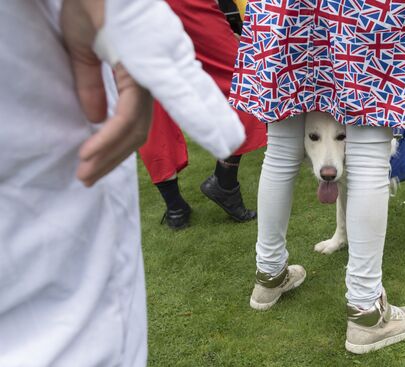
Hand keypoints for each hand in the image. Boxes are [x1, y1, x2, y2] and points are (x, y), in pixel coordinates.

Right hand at [61, 0, 152, 186]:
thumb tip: (93, 119)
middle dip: (112, 160)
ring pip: (134, 130)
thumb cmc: (90, 8)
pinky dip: (108, 137)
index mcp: (140, 79)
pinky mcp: (140, 75)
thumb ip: (90, 87)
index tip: (91, 167)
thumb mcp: (83, 54)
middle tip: (87, 179)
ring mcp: (149, 80)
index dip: (113, 149)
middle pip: (137, 135)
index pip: (133, 125)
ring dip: (108, 155)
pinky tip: (89, 152)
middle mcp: (150, 84)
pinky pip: (127, 115)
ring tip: (84, 173)